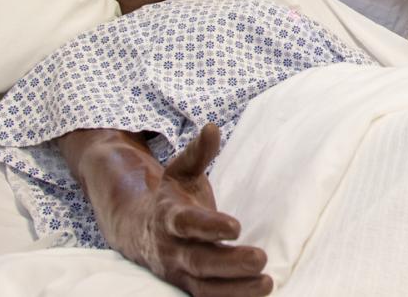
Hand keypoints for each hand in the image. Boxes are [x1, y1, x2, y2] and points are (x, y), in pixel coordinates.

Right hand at [133, 125, 272, 296]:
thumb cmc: (172, 197)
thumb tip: (212, 128)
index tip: (236, 226)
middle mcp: (171, 249)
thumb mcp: (181, 171)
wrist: (140, 230)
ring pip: (205, 287)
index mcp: (168, 216)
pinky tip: (257, 295)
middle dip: (230, 263)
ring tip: (267, 283)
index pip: (187, 224)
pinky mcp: (188, 288)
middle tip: (261, 259)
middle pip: (199, 261)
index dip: (209, 226)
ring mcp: (178, 273)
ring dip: (235, 290)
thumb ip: (198, 152)